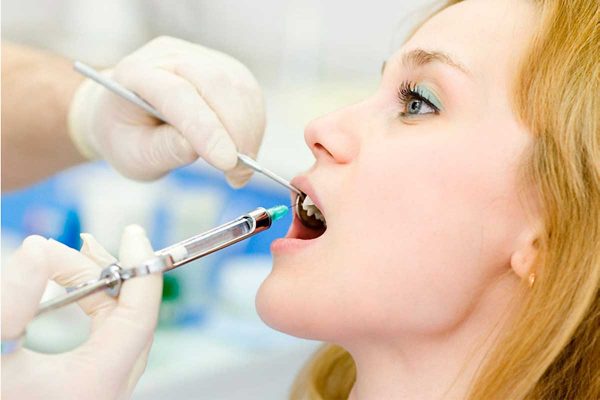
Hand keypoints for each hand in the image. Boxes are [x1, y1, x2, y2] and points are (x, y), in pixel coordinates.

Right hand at [1, 226, 162, 399]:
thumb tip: (38, 248)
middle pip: (129, 317)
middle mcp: (110, 390)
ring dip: (96, 290)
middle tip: (76, 245)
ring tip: (63, 262)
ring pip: (117, 328)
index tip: (133, 235)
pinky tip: (71, 291)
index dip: (141, 269)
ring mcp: (103, 391)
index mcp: (97, 381)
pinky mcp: (90, 387)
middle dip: (105, 273)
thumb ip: (13, 298)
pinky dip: (93, 311)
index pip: (140, 316)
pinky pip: (105, 341)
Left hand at [68, 36, 265, 186]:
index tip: (227, 163)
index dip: (207, 129)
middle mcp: (170, 56)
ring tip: (240, 168)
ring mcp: (200, 57)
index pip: (179, 94)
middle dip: (237, 132)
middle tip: (238, 174)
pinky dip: (254, 125)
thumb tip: (196, 148)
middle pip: (216, 84)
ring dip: (249, 131)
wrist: (127, 115)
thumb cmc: (127, 136)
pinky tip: (243, 149)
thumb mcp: (134, 155)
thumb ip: (163, 149)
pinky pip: (250, 93)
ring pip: (240, 87)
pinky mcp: (225, 67)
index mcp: (136, 73)